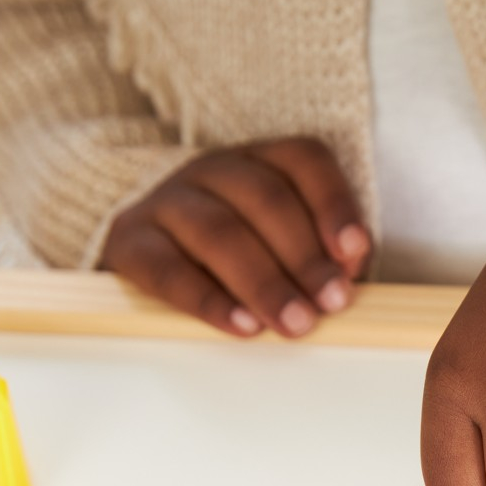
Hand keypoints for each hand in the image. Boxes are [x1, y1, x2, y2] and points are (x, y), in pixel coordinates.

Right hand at [99, 138, 370, 337]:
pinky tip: (242, 326)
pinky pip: (169, 270)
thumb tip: (344, 276)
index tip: (355, 252)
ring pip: (218, 230)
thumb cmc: (232, 258)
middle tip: (331, 303)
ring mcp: (167, 201)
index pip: (303, 160)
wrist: (145, 256)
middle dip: (305, 255)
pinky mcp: (130, 241)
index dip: (334, 204)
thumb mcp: (280, 245)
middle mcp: (212, 170)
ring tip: (295, 323)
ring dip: (265, 282)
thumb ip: (318, 256)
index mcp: (257, 160)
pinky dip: (210, 302)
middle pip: (264, 198)